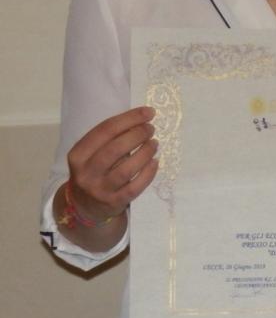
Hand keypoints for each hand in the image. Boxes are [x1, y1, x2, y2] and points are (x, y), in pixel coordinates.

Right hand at [64, 106, 158, 222]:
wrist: (84, 205)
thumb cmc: (94, 170)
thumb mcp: (91, 154)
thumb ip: (110, 138)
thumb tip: (141, 119)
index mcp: (78, 155)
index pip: (105, 131)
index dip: (129, 119)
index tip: (148, 112)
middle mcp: (86, 173)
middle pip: (115, 149)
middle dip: (138, 134)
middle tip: (151, 128)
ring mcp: (99, 189)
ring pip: (126, 169)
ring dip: (145, 153)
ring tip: (154, 143)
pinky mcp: (114, 202)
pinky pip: (135, 187)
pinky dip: (148, 173)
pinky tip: (155, 162)